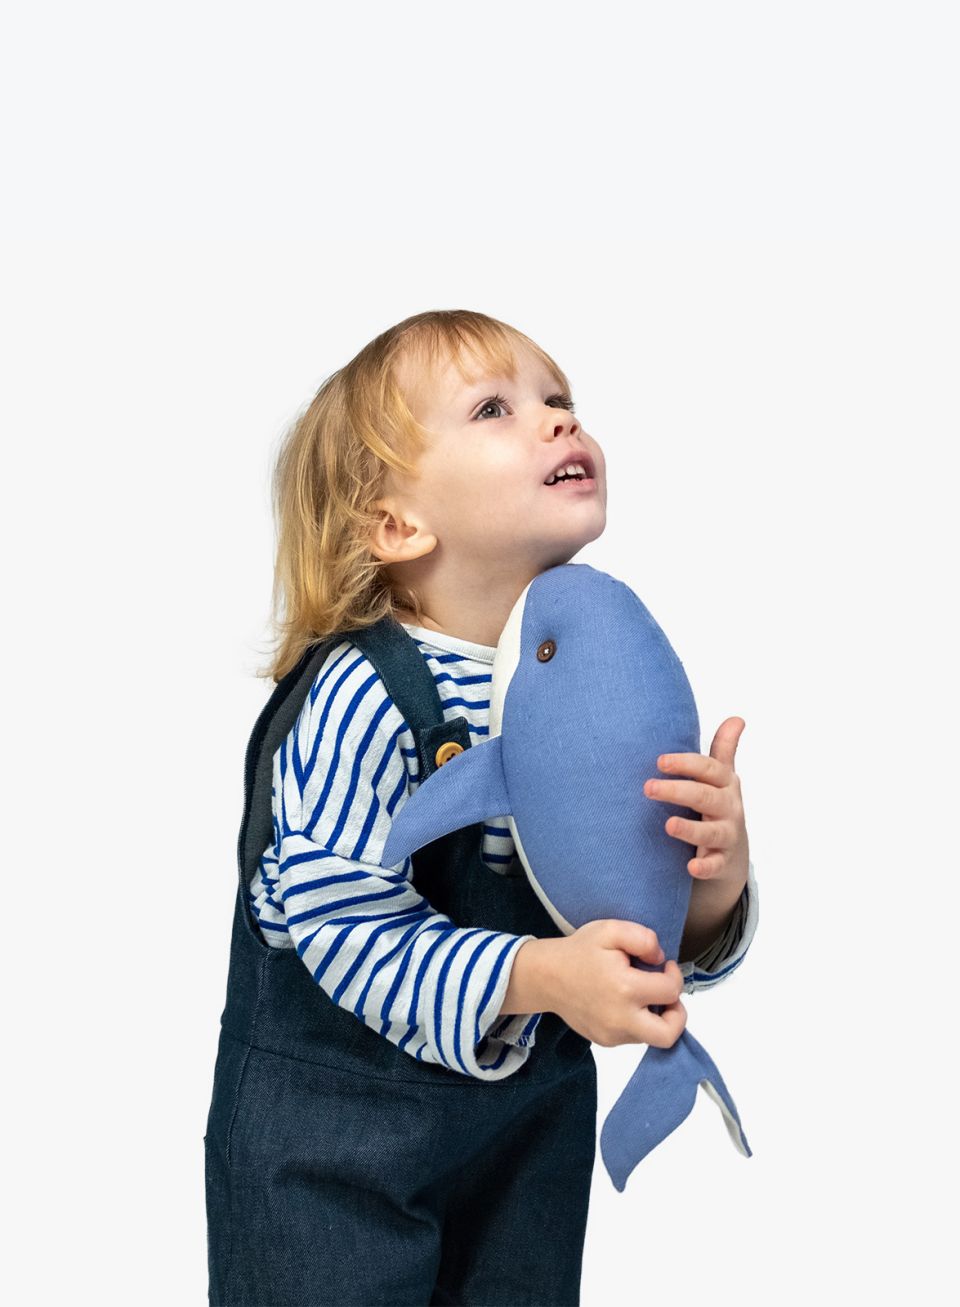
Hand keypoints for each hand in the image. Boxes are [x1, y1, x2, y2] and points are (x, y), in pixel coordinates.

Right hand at [546, 921, 686, 1048]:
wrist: (546, 976)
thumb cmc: (578, 952)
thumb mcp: (611, 929)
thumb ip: (644, 938)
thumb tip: (660, 960)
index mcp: (625, 989)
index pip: (671, 991)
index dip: (674, 975)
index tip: (664, 966)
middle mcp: (620, 1018)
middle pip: (668, 1035)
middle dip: (677, 1015)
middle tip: (668, 997)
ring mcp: (611, 1034)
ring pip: (651, 1037)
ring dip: (655, 1016)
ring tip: (641, 994)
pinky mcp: (604, 1040)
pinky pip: (633, 1037)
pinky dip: (637, 1022)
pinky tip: (625, 1003)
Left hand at [643, 716, 749, 892]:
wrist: (731, 853)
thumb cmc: (717, 805)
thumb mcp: (721, 778)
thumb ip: (725, 749)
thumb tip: (737, 718)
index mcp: (725, 784)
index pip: (709, 769)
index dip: (686, 764)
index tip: (660, 761)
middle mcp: (729, 807)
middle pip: (706, 796)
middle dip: (678, 791)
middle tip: (648, 787)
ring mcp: (726, 835)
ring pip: (712, 831)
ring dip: (691, 828)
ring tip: (669, 825)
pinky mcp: (722, 861)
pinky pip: (715, 865)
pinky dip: (705, 866)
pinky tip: (691, 867)